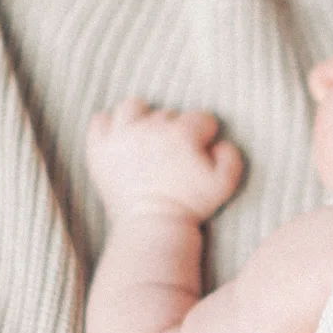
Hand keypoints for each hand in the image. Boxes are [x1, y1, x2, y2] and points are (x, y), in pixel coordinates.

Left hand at [86, 100, 243, 222]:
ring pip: (132, 107)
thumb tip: (220, 142)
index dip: (205, 136)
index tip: (199, 154)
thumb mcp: (225, 184)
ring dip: (141, 118)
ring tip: (145, 137)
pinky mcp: (100, 148)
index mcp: (183, 133)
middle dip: (174, 131)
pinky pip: (100, 121)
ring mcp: (122, 136)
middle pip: (167, 114)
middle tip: (173, 157)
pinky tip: (120, 140)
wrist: (152, 225)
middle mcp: (151, 127)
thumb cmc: (190, 205)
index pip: (201, 119)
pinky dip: (109, 126)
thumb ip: (232, 156)